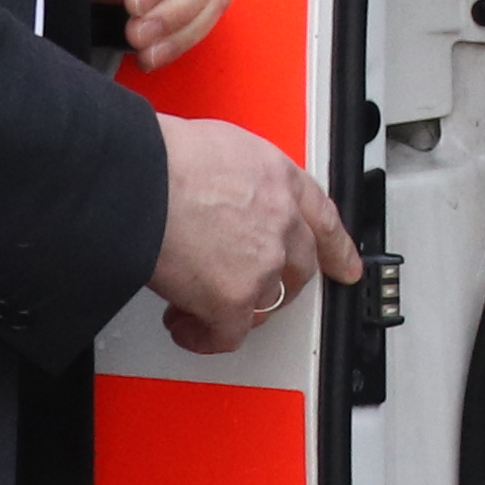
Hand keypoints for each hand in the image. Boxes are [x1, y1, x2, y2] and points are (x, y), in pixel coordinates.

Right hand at [149, 115, 357, 353]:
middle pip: (298, 268)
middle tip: (246, 289)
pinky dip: (204, 336)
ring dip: (233, 306)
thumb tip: (223, 192)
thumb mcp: (221, 147)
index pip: (323, 219)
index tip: (346, 267)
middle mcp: (281, 222)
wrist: (138, 177)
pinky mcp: (233, 299)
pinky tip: (186, 327)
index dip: (337, 249)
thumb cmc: (164, 156)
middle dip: (274, 283)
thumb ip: (239, 178)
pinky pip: (228, 334)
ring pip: (263, 303)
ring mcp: (262, 264)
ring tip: (196, 300)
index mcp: (280, 179)